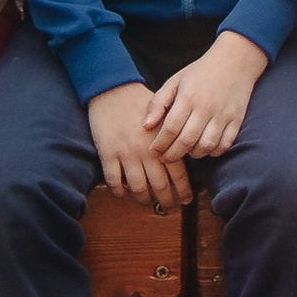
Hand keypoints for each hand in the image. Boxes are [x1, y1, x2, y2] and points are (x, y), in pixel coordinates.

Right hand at [88, 80, 190, 209]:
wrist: (112, 89)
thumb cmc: (139, 100)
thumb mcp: (164, 113)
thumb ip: (174, 134)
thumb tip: (186, 151)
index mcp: (163, 142)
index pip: (178, 174)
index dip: (184, 191)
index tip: (188, 200)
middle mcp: (146, 152)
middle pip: (160, 186)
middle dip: (168, 201)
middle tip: (171, 208)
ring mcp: (126, 154)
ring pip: (138, 188)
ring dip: (144, 200)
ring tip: (148, 203)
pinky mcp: (108, 154)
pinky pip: (114, 181)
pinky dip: (119, 191)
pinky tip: (123, 194)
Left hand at [142, 30, 267, 159]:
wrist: (235, 59)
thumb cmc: (200, 72)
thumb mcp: (175, 81)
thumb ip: (158, 102)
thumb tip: (146, 126)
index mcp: (188, 96)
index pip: (170, 128)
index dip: (160, 144)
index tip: (153, 151)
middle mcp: (206, 107)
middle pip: (186, 141)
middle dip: (172, 155)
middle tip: (165, 158)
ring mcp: (223, 114)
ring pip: (206, 146)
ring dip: (193, 155)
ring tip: (184, 152)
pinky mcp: (237, 119)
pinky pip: (224, 145)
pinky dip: (213, 152)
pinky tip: (204, 148)